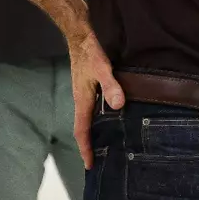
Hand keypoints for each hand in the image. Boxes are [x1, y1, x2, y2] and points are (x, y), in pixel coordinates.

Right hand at [69, 27, 122, 167]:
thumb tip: (118, 105)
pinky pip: (94, 108)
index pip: (82, 131)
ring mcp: (85, 93)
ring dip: (96, 133)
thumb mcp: (103, 68)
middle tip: (101, 162)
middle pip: (85, 128)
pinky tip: (113, 118)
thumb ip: (111, 86)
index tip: (90, 166)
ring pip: (90, 118)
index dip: (86, 149)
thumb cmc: (90, 51)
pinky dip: (100, 118)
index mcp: (82, 100)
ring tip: (109, 146)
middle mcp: (82, 99)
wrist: (80, 34)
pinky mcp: (90, 85)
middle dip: (91, 146)